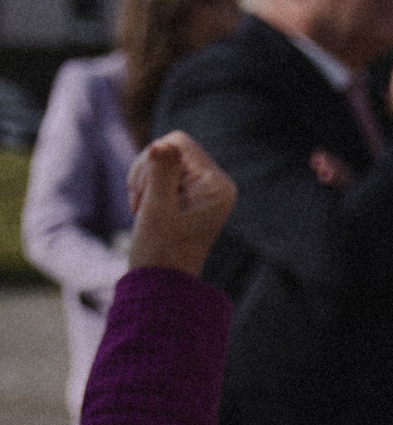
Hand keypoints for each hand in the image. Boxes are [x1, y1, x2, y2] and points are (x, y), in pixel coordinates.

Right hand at [124, 133, 236, 278]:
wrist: (162, 281)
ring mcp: (207, 191)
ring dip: (144, 181)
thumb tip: (162, 144)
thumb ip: (160, 174)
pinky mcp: (193, 196)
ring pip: (163, 160)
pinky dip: (147, 187)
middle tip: (141, 203)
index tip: (145, 192)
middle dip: (147, 172)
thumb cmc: (159, 249)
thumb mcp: (156, 208)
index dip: (152, 161)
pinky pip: (163, 174)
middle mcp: (219, 185)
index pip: (179, 143)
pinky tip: (145, 208)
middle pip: (171, 149)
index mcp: (218, 186)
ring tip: (143, 208)